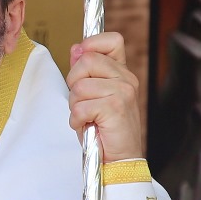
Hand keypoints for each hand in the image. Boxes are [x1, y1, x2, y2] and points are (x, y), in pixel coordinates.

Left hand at [68, 32, 143, 163]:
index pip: (111, 40)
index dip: (91, 45)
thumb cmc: (104, 129)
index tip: (81, 61)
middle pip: (86, 60)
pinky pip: (80, 106)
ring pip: (79, 86)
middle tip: (84, 102)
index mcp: (122, 73)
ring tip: (87, 117)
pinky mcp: (115, 108)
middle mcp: (126, 79)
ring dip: (75, 106)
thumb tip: (76, 48)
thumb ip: (86, 71)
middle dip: (74, 83)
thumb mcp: (93, 95)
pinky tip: (88, 126)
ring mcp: (122, 92)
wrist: (118, 159)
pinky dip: (77, 120)